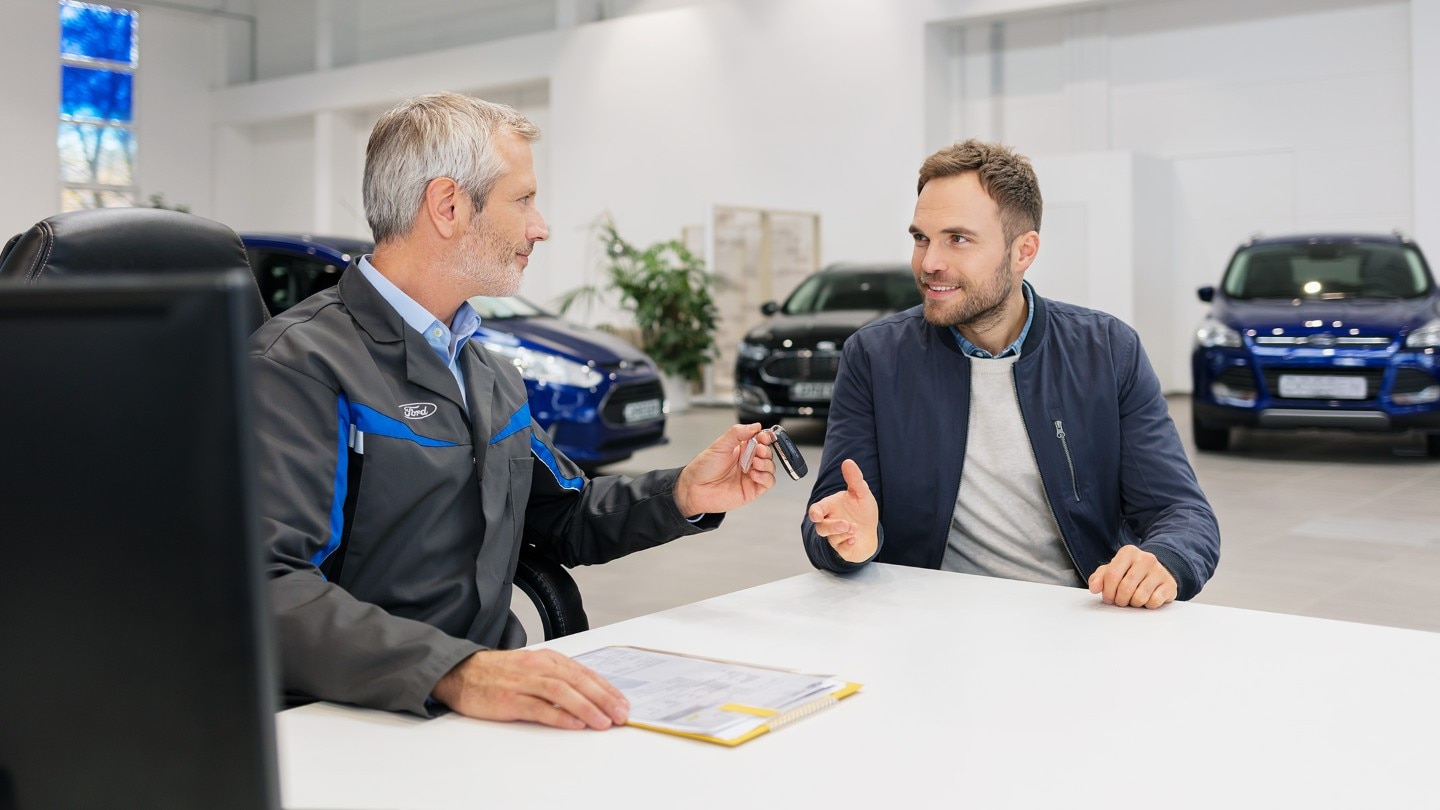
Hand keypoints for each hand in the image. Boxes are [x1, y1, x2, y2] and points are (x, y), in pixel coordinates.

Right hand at [431, 649, 628, 729]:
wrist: (460, 673)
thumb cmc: (498, 673)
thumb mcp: (532, 668)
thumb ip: (557, 678)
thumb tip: (589, 696)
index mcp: (547, 659)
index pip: (584, 673)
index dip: (606, 688)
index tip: (622, 702)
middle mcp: (538, 667)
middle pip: (578, 681)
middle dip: (604, 698)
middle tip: (621, 714)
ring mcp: (523, 682)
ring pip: (562, 692)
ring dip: (587, 707)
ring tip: (604, 721)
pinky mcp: (509, 700)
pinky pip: (539, 707)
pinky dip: (559, 715)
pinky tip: (575, 723)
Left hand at [673, 423, 776, 515]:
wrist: (694, 489)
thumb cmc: (703, 468)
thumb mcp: (720, 445)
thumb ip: (737, 433)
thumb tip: (755, 426)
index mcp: (741, 449)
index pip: (760, 440)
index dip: (764, 437)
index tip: (763, 436)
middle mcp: (747, 461)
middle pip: (767, 453)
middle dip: (766, 450)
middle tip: (759, 449)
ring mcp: (750, 476)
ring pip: (770, 467)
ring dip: (767, 463)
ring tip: (755, 462)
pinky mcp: (752, 489)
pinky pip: (768, 482)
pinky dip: (766, 476)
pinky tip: (754, 474)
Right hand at [807, 459, 878, 562]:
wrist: (871, 531)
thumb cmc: (861, 511)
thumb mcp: (861, 493)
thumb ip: (854, 479)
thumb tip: (848, 462)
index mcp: (830, 508)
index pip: (816, 510)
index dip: (815, 513)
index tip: (817, 515)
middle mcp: (830, 523)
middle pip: (821, 527)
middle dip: (832, 526)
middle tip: (846, 524)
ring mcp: (835, 537)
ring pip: (831, 538)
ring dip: (842, 533)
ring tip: (854, 528)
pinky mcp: (843, 549)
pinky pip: (841, 549)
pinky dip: (847, 544)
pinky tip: (854, 539)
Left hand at [1088, 545, 1176, 608]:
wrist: (1156, 572)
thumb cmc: (1129, 573)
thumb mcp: (1112, 571)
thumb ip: (1099, 578)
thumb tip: (1094, 588)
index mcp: (1128, 552)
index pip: (1112, 575)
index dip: (1107, 591)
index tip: (1108, 598)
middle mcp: (1146, 558)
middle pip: (1125, 588)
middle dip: (1120, 600)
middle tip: (1120, 601)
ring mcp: (1160, 570)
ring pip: (1140, 597)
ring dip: (1133, 603)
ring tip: (1133, 599)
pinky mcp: (1170, 584)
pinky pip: (1154, 602)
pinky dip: (1148, 605)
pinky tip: (1147, 599)